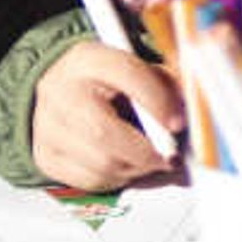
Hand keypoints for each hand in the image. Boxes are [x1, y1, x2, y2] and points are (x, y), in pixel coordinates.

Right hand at [33, 41, 185, 190]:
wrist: (62, 90)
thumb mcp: (137, 69)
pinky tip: (124, 164)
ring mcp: (47, 126)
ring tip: (147, 158)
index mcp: (88, 59)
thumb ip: (167, 83)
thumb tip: (195, 105)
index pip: (127, 76)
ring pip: (100, 164)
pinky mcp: (46, 156)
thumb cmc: (107, 82)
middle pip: (104, 133)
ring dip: (135, 168)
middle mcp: (60, 91)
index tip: (178, 122)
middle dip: (146, 151)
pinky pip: (90, 181)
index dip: (158, 102)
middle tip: (167, 155)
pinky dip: (116, 179)